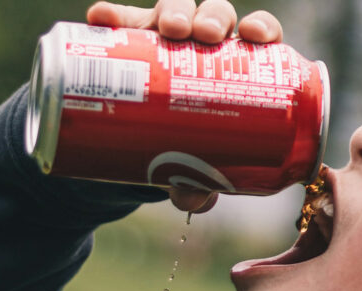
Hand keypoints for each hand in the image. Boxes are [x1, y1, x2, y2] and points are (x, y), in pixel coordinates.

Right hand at [86, 0, 283, 212]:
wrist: (136, 144)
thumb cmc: (183, 148)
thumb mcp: (193, 166)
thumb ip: (199, 183)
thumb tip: (194, 200)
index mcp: (235, 66)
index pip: (256, 35)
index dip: (261, 28)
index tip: (254, 37)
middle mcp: (202, 43)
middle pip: (215, 16)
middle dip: (212, 18)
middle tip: (203, 37)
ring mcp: (163, 37)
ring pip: (173, 8)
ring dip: (173, 11)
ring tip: (167, 29)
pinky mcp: (125, 40)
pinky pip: (117, 22)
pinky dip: (110, 17)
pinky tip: (100, 21)